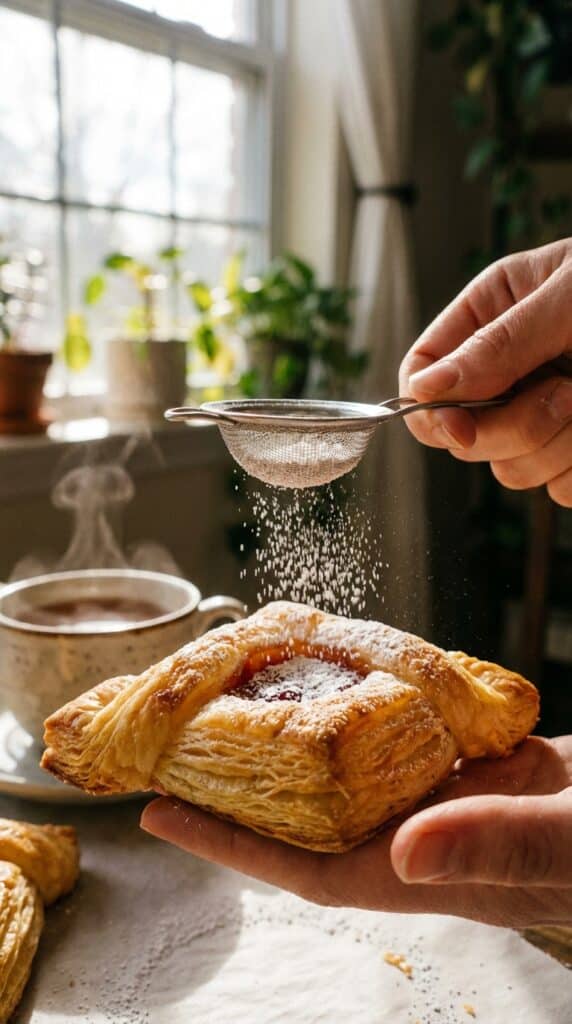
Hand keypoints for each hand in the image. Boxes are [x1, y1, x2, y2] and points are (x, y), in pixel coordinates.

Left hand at [141, 735, 571, 929]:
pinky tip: (346, 675)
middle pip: (314, 817)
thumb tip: (401, 851)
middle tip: (181, 740)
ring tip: (244, 700)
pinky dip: (370, 708)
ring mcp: (453, 798)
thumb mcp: (567, 843)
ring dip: (299, 742)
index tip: (161, 814)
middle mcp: (427, 836)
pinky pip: (406, 736)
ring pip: (354, 772)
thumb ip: (496, 846)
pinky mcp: (482, 765)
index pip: (309, 867)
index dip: (232, 847)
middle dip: (244, 787)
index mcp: (434, 869)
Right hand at [399, 239, 571, 506]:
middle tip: (565, 393)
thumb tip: (429, 388)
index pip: (422, 372)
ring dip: (558, 444)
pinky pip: (560, 488)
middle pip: (460, 435)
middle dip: (511, 427)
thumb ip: (501, 344)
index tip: (461, 425)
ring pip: (510, 469)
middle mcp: (508, 369)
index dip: (430, 408)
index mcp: (491, 316)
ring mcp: (542, 412)